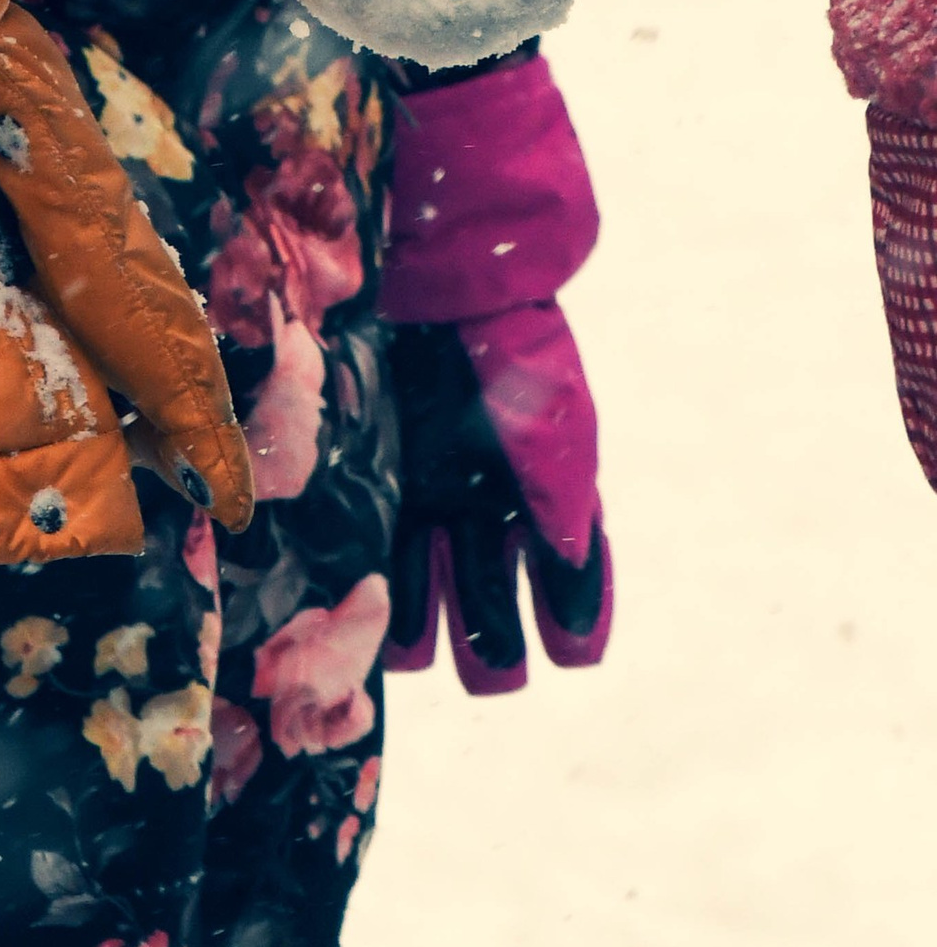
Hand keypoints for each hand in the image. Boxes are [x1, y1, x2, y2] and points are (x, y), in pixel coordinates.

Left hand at [386, 308, 611, 694]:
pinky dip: (378, 599)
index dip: (573, 627)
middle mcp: (482, 518)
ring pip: (431, 606)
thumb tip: (572, 576)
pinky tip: (374, 614)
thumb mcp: (550, 424)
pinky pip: (380, 564)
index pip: (567, 592)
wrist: (438, 289)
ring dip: (429, 633)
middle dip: (494, 651)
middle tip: (490, 658)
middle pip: (493, 616)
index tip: (568, 647)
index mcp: (538, 506)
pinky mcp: (375, 491)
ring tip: (421, 643)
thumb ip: (562, 496)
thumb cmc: (508, 354)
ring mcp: (426, 507)